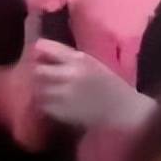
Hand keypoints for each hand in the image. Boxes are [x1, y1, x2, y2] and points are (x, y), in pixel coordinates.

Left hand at [31, 40, 149, 130]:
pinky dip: (48, 105)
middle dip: (40, 74)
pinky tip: (60, 106)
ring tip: (54, 94)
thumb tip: (37, 48)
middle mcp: (70, 75)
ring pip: (39, 89)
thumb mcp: (92, 63)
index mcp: (78, 59)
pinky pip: (45, 106)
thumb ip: (66, 55)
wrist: (124, 110)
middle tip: (47, 79)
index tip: (41, 57)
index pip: (44, 47)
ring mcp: (65, 95)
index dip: (39, 52)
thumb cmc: (109, 84)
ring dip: (43, 91)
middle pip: (38, 70)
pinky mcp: (63, 113)